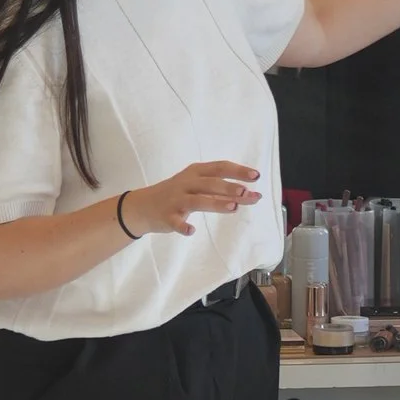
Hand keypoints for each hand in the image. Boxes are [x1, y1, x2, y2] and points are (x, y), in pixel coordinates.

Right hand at [124, 159, 263, 236]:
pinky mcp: (167, 217)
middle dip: (229, 187)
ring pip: (197, 201)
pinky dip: (183, 226)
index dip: (237, 171)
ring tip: (233, 207)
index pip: (219, 168)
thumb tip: (250, 194)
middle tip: (247, 193)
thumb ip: (221, 189)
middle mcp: (186, 183)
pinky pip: (175, 222)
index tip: (256, 176)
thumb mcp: (197, 185)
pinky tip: (192, 231)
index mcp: (195, 172)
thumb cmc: (178, 194)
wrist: (143, 206)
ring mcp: (176, 200)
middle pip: (211, 184)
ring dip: (215, 203)